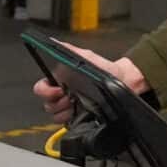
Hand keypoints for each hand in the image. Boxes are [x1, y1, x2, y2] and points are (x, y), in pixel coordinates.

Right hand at [32, 43, 148, 119]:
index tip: (57, 90)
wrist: (125, 82)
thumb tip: (53, 42)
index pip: (42, 88)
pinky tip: (82, 114)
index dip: (45, 91)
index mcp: (60, 79)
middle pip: (47, 104)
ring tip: (76, 106)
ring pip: (55, 115)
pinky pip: (67, 124)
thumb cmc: (106, 69)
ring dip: (63, 113)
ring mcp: (70, 107)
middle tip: (69, 99)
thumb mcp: (87, 57)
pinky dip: (71, 120)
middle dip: (56, 103)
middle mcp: (62, 94)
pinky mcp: (79, 118)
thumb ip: (69, 50)